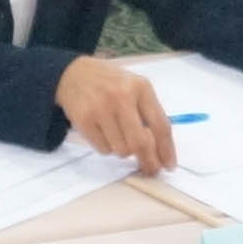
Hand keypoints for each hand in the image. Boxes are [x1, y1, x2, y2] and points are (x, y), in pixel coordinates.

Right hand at [56, 56, 179, 174]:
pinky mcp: (84, 120)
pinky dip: (107, 147)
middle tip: (151, 170)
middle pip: (140, 143)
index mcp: (141, 88)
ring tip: (118, 134)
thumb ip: (148, 113)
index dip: (167, 150)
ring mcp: (101, 109)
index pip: (160, 125)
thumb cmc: (111, 84)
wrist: (73, 73)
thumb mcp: (135, 88)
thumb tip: (160, 151)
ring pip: (122, 150)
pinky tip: (104, 132)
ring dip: (124, 150)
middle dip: (148, 161)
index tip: (169, 165)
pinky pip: (103, 149)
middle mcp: (121, 97)